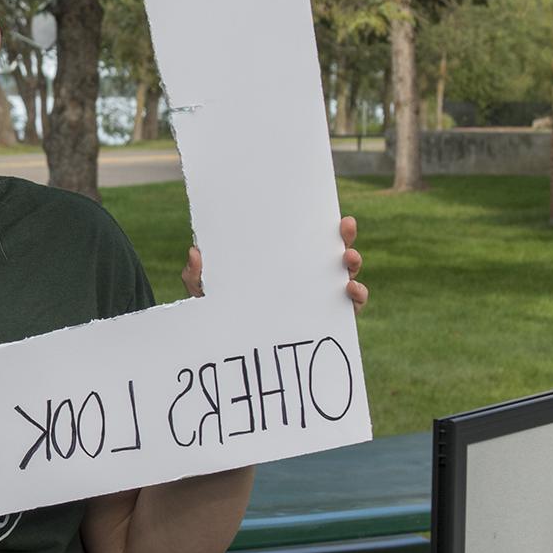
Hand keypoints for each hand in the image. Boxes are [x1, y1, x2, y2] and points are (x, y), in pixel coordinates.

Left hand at [180, 215, 367, 314]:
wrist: (232, 345)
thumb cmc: (223, 309)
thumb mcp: (205, 291)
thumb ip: (197, 275)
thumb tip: (194, 252)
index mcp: (281, 260)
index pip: (302, 236)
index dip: (315, 221)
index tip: (323, 207)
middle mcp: (305, 274)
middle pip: (332, 249)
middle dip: (344, 236)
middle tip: (345, 227)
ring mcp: (320, 294)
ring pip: (346, 273)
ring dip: (353, 262)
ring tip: (349, 259)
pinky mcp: (330, 317)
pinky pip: (351, 306)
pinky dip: (358, 296)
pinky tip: (352, 291)